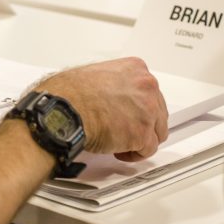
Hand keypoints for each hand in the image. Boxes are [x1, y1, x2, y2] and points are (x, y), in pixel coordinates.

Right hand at [39, 58, 167, 160]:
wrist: (65, 109)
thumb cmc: (70, 93)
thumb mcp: (95, 75)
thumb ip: (113, 85)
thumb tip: (111, 96)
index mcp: (135, 69)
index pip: (149, 91)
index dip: (139, 107)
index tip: (131, 114)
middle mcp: (146, 86)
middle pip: (158, 112)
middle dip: (143, 124)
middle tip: (126, 131)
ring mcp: (148, 110)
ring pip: (157, 132)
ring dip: (141, 140)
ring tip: (122, 142)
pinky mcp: (142, 133)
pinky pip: (148, 150)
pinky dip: (134, 154)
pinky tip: (119, 150)